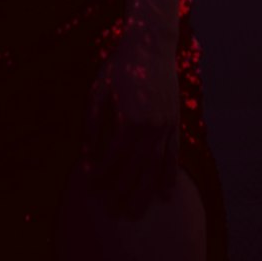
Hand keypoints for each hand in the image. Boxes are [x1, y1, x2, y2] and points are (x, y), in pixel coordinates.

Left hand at [82, 26, 179, 217]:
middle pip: (136, 169)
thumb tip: (86, 156)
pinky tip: (166, 194)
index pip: (114, 158)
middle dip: (123, 192)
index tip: (91, 187)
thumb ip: (93, 126)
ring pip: (155, 168)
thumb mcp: (99, 92)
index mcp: (130, 121)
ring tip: (136, 212)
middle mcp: (151, 129)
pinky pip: (173, 156)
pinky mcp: (175, 124)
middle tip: (113, 213)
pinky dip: (169, 176)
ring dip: (145, 192)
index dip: (102, 174)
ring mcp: (166, 128)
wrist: (151, 47)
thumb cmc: (119, 68)